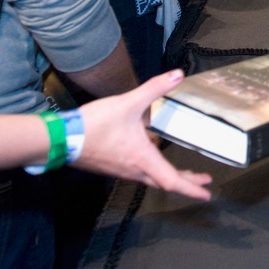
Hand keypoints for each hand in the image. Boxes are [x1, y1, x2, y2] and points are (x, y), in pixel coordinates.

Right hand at [75, 70, 212, 201]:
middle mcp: (135, 170)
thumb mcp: (128, 102)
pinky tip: (152, 161)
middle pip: (165, 183)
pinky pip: (139, 174)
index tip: (208, 193)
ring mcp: (122, 171)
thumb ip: (154, 88)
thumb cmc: (95, 124)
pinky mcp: (112, 167)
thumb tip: (178, 75)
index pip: (173, 181)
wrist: (60, 139)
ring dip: (170, 178)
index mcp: (143, 159)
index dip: (192, 188)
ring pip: (152, 180)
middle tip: (203, 183)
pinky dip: (154, 172)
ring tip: (183, 174)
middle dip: (187, 183)